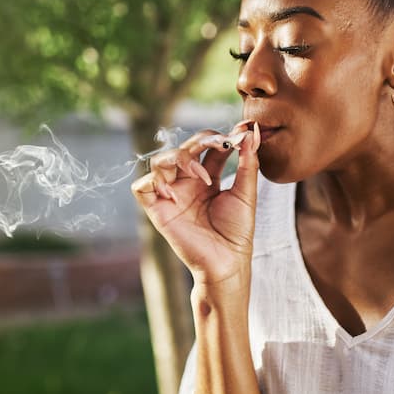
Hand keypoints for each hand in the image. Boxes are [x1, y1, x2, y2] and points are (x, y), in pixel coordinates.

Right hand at [132, 122, 260, 284]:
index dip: (220, 136)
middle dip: (202, 140)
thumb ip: (248, 162)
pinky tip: (175, 194)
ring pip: (159, 161)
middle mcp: (186, 183)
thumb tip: (251, 131)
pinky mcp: (157, 210)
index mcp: (206, 178)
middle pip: (184, 148)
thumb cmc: (237, 232)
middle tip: (222, 143)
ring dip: (179, 158)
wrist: (228, 262)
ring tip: (201, 176)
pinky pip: (141, 186)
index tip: (240, 133)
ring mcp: (171, 195)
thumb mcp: (246, 192)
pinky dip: (154, 182)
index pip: (206, 146)